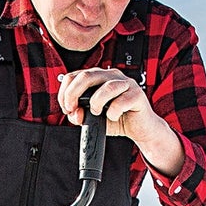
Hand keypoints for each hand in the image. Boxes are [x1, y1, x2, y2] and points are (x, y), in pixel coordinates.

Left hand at [58, 68, 184, 179]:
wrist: (140, 129)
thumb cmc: (117, 119)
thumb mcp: (93, 118)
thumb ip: (80, 115)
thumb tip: (74, 113)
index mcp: (97, 78)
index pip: (74, 76)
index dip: (65, 92)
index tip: (67, 108)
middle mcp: (110, 76)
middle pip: (86, 76)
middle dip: (74, 94)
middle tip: (73, 109)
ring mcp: (125, 83)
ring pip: (106, 87)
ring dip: (96, 103)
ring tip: (97, 113)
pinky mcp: (137, 94)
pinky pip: (121, 101)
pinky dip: (113, 112)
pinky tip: (114, 117)